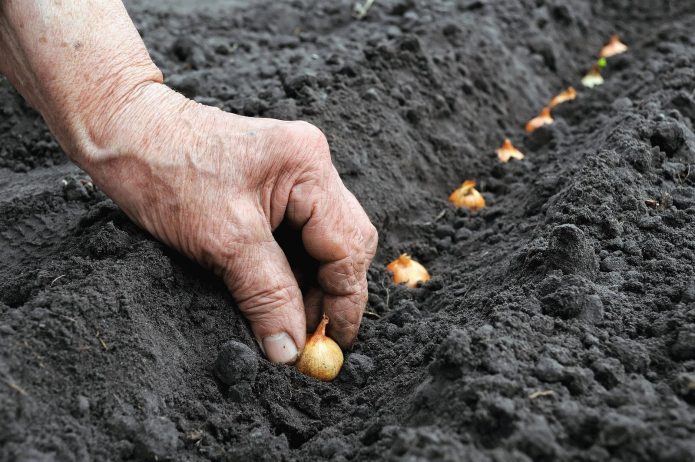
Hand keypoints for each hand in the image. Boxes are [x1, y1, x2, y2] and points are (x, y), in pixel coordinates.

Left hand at [84, 83, 377, 362]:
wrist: (126, 132)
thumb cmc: (166, 172)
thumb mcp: (222, 240)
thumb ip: (266, 295)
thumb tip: (290, 350)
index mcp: (308, 167)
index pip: (348, 244)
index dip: (345, 299)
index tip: (334, 343)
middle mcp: (311, 166)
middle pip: (344, 242)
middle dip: (330, 293)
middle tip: (308, 338)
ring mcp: (295, 174)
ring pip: (322, 243)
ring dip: (310, 285)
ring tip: (289, 322)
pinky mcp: (275, 186)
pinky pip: (298, 235)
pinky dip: (291, 269)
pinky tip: (277, 294)